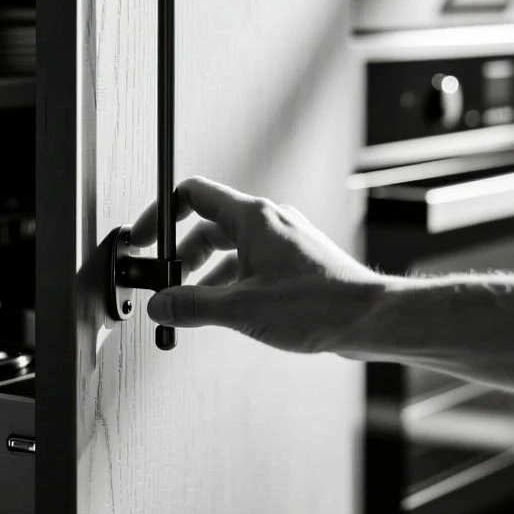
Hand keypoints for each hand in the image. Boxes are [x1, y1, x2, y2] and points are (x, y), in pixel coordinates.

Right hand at [128, 176, 385, 353]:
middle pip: (208, 225)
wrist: (370, 319)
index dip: (161, 215)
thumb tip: (160, 304)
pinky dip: (229, 282)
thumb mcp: (242, 308)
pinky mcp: (295, 263)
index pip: (193, 195)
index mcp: (253, 217)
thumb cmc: (319, 304)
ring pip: (230, 248)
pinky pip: (250, 263)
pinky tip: (223, 310)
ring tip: (189, 302)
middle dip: (181, 255)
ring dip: (204, 273)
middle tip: (164, 281)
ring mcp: (284, 241)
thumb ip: (192, 305)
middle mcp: (269, 222)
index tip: (144, 239)